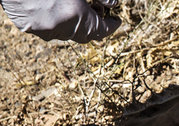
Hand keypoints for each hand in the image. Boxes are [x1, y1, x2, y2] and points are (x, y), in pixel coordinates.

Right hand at [0, 0, 120, 42]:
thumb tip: (113, 4)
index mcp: (76, 16)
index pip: (102, 30)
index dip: (111, 26)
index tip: (117, 21)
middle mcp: (61, 28)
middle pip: (85, 35)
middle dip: (94, 26)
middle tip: (100, 15)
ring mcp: (44, 30)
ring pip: (66, 33)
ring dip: (75, 24)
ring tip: (76, 9)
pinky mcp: (28, 28)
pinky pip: (48, 30)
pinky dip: (56, 22)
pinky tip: (56, 10)